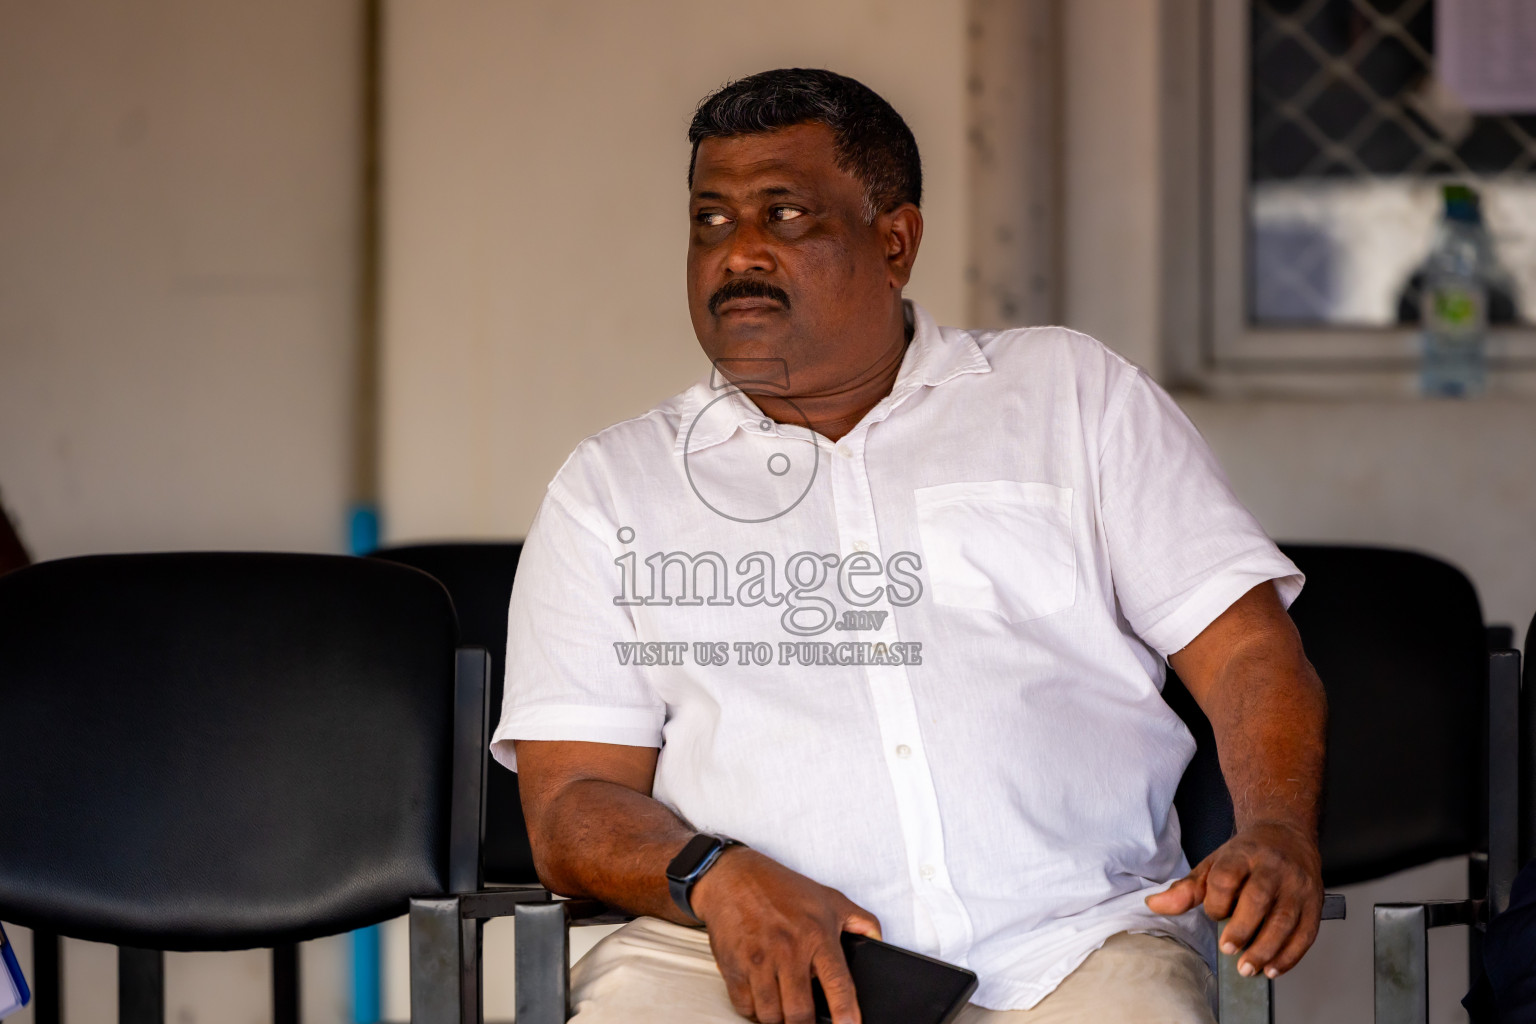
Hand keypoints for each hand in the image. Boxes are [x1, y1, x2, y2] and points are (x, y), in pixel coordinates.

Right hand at [690, 847, 881, 1023]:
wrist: (733, 876)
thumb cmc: (781, 888)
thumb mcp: (830, 899)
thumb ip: (861, 922)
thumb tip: (879, 942)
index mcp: (816, 936)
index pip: (838, 984)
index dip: (846, 1013)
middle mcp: (788, 950)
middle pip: (800, 1012)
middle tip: (810, 1023)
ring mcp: (759, 961)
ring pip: (772, 1015)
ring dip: (780, 1021)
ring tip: (787, 1014)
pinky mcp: (734, 967)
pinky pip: (745, 1007)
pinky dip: (755, 1013)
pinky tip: (764, 1003)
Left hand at [1145, 821, 1322, 978]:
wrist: (1287, 834)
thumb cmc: (1247, 855)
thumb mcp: (1213, 864)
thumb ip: (1186, 889)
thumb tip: (1154, 905)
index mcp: (1243, 855)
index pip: (1226, 878)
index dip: (1216, 901)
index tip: (1214, 915)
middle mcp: (1273, 868)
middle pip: (1258, 899)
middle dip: (1242, 929)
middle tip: (1228, 950)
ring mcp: (1297, 885)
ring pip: (1284, 919)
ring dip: (1266, 948)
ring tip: (1247, 968)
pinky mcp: (1314, 902)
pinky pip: (1306, 933)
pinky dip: (1290, 955)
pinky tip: (1273, 968)